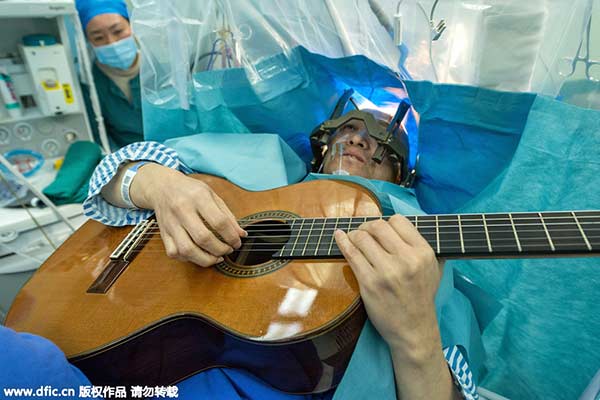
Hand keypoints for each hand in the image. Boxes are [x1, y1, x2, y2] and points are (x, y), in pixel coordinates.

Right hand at [130, 164, 246, 266]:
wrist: (163, 187)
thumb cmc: (191, 191)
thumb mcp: (212, 195)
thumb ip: (228, 215)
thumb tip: (241, 235)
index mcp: (198, 197)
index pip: (219, 222)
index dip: (231, 236)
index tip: (237, 242)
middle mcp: (182, 210)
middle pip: (203, 238)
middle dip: (220, 249)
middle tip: (228, 250)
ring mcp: (170, 223)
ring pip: (187, 250)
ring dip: (206, 259)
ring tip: (217, 257)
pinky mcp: (163, 233)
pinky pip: (174, 253)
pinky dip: (188, 259)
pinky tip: (198, 255)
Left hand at [334, 215, 442, 358]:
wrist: (413, 331)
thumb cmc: (421, 298)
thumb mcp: (434, 268)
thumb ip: (422, 245)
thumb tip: (401, 224)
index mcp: (423, 253)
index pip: (399, 220)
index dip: (386, 222)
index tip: (380, 230)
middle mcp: (406, 260)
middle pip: (378, 226)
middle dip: (367, 226)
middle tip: (364, 233)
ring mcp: (386, 272)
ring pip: (362, 237)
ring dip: (354, 235)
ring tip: (354, 239)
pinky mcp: (369, 283)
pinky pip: (351, 254)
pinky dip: (343, 242)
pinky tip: (339, 237)